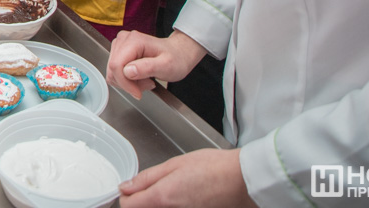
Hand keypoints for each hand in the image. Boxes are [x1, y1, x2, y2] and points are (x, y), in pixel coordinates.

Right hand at [106, 29, 207, 98]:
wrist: (178, 53)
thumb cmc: (176, 58)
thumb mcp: (166, 66)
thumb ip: (147, 68)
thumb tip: (127, 71)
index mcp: (134, 41)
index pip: (116, 65)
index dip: (124, 83)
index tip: (138, 92)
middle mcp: (124, 39)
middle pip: (113, 68)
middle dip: (128, 83)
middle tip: (147, 84)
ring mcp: (120, 44)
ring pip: (112, 71)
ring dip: (127, 81)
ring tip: (145, 80)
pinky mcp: (120, 51)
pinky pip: (115, 70)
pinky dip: (126, 79)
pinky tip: (140, 77)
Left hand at [120, 149, 254, 207]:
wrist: (243, 181)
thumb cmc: (213, 168)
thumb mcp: (175, 164)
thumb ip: (147, 178)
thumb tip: (126, 187)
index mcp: (163, 197)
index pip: (128, 206)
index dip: (126, 196)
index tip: (130, 189)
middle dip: (142, 201)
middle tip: (153, 188)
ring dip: (159, 203)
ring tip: (174, 189)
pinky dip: (173, 205)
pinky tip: (185, 195)